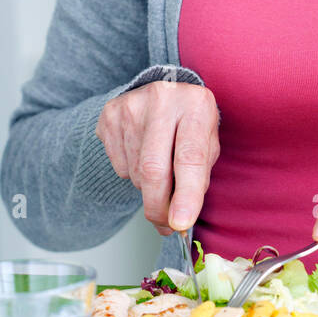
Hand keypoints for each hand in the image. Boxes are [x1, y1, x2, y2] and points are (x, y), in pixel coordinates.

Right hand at [95, 81, 219, 235]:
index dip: (186, 195)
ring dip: (148, 188)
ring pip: (136, 172)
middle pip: (154, 169)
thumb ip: (198, 180)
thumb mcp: (207, 145)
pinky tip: (143, 154)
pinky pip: (120, 166)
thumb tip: (179, 221)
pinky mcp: (110, 115)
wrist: (165, 92)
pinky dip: (133, 174)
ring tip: (161, 170)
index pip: (190, 158)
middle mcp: (162, 99)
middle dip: (158, 207)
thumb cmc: (191, 124)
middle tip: (165, 224)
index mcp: (196, 104)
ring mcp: (132, 105)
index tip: (181, 223)